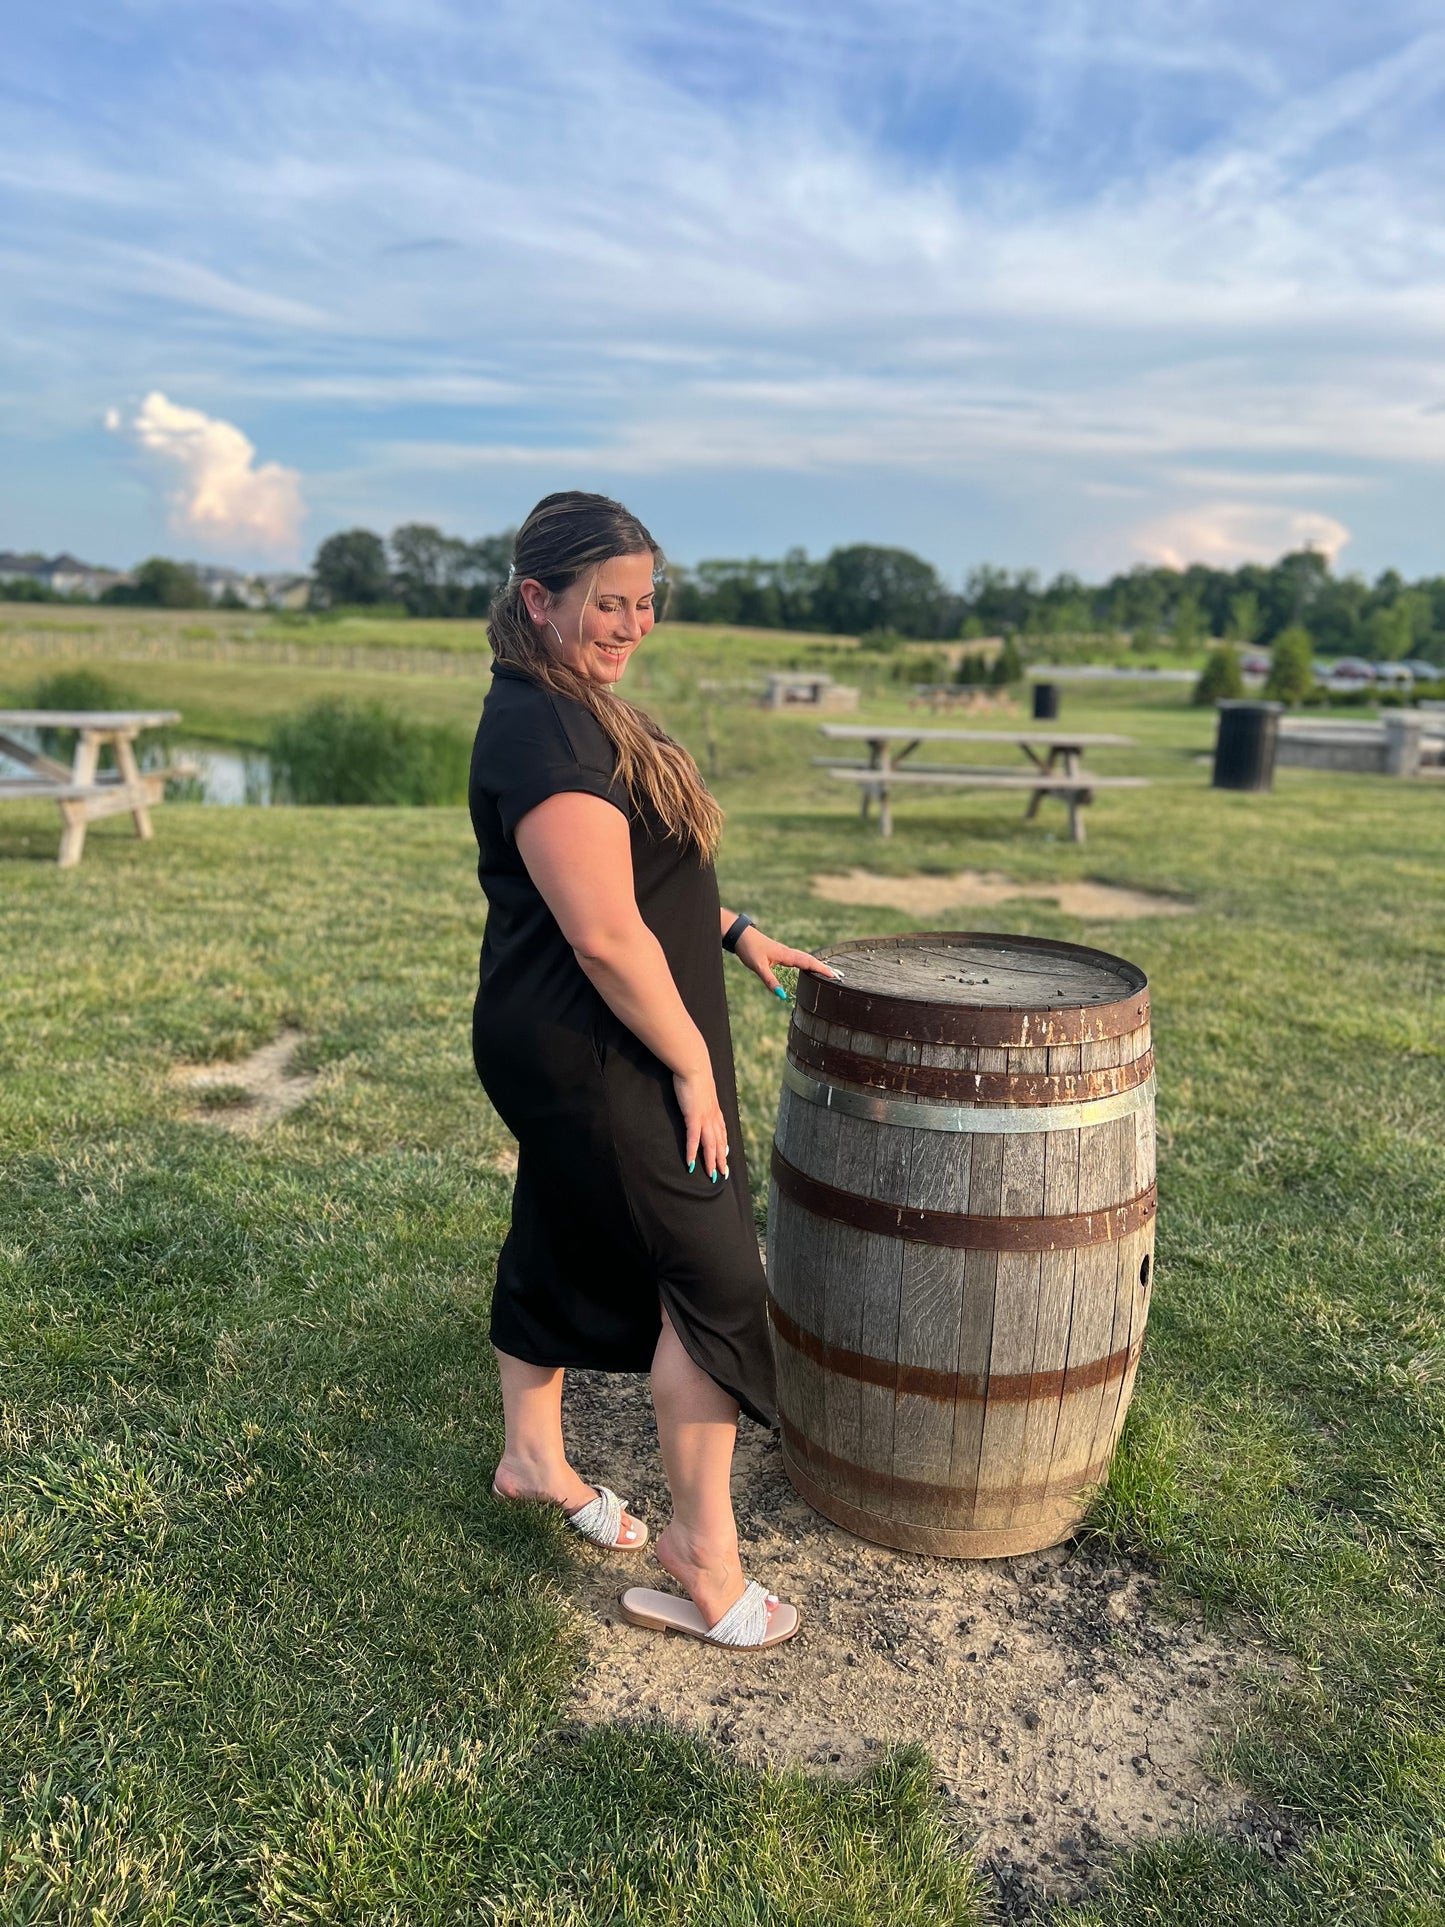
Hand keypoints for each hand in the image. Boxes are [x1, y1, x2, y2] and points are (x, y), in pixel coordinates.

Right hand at [672, 1064, 729, 1181]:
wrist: (693, 1066)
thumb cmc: (695, 1073)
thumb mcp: (702, 1086)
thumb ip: (702, 1095)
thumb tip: (700, 1097)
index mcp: (715, 1109)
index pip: (722, 1132)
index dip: (724, 1145)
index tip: (726, 1155)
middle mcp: (713, 1116)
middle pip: (719, 1142)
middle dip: (722, 1159)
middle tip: (723, 1174)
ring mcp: (704, 1118)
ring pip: (710, 1145)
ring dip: (711, 1161)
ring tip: (711, 1175)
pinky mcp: (693, 1117)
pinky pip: (693, 1139)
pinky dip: (692, 1152)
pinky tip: (690, 1163)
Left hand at [734, 926, 843, 1000]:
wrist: (740, 935)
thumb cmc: (749, 949)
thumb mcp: (758, 967)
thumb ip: (770, 981)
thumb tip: (781, 995)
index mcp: (786, 955)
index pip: (808, 963)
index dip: (821, 969)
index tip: (834, 975)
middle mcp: (788, 952)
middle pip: (811, 960)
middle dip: (824, 968)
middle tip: (838, 976)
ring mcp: (785, 952)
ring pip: (805, 958)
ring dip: (817, 964)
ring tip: (828, 972)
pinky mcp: (781, 953)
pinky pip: (799, 958)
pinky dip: (808, 962)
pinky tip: (809, 966)